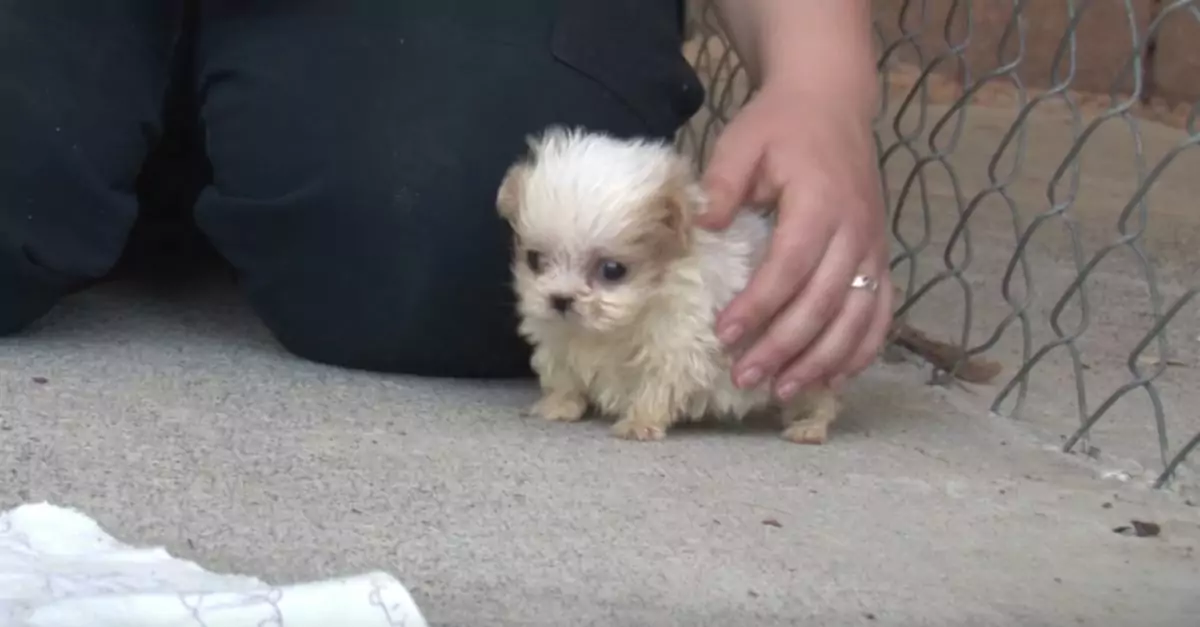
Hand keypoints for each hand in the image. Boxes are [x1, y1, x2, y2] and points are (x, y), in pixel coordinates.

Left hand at [696, 82, 892, 400]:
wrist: (833, 103)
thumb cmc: (780, 126)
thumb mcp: (741, 142)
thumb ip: (722, 184)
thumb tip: (701, 225)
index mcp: (820, 202)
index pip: (790, 266)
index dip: (759, 305)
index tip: (725, 335)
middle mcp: (855, 231)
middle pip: (823, 303)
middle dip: (784, 346)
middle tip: (746, 377)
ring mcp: (873, 247)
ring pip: (857, 318)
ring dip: (822, 360)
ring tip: (785, 391)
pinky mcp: (880, 258)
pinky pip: (880, 313)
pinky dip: (861, 350)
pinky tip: (834, 378)